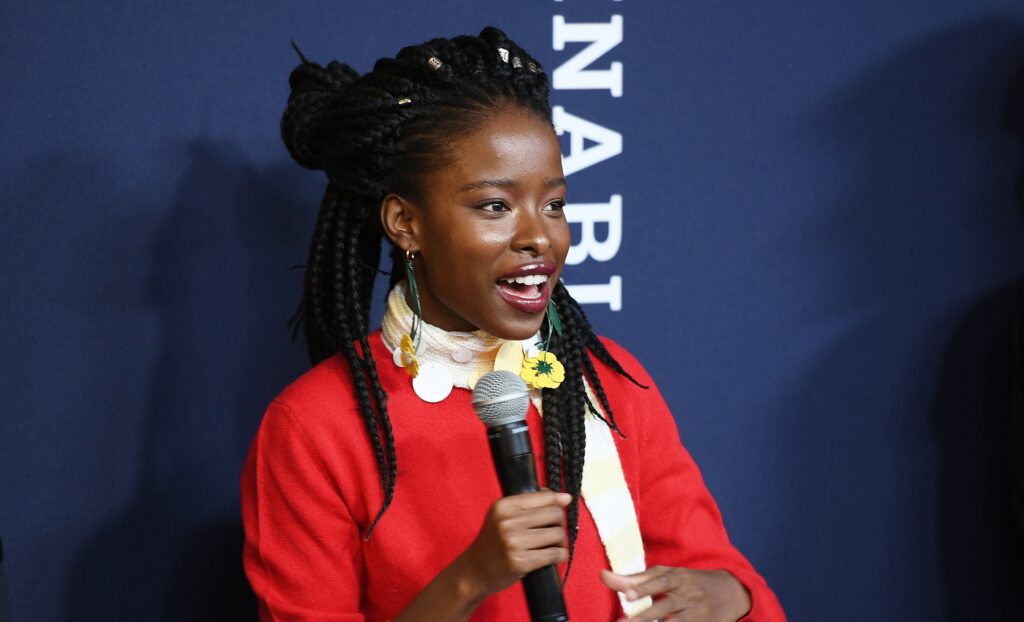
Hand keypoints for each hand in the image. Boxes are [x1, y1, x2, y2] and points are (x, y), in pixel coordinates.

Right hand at [458, 490, 571, 597]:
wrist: (475, 570)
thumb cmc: (494, 542)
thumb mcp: (504, 516)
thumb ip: (532, 504)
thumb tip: (566, 497)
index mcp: (504, 506)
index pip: (545, 497)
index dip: (556, 505)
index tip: (556, 513)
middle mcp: (507, 522)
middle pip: (554, 514)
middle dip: (559, 523)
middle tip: (553, 532)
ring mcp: (513, 543)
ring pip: (557, 534)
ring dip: (561, 541)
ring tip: (553, 545)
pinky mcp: (520, 562)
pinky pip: (554, 554)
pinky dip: (560, 555)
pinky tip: (554, 556)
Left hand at [601, 566, 750, 621]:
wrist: (731, 592)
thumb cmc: (689, 581)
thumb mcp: (668, 574)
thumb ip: (636, 578)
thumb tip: (603, 576)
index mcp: (679, 577)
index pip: (660, 582)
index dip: (644, 588)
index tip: (628, 595)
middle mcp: (688, 596)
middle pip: (664, 608)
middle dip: (643, 617)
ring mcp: (697, 615)